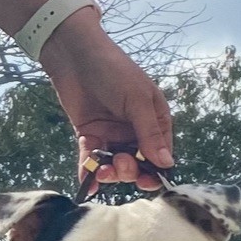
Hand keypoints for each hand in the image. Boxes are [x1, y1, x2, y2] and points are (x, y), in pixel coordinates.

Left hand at [39, 8, 172, 193]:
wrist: (74, 53)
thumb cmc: (113, 69)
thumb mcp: (137, 99)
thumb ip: (150, 134)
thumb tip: (167, 164)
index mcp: (154, 120)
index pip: (160, 154)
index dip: (154, 171)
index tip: (145, 180)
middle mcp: (135, 131)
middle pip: (138, 165)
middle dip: (129, 171)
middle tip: (119, 163)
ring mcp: (112, 135)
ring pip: (115, 167)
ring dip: (110, 174)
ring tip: (102, 170)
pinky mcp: (90, 137)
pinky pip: (92, 162)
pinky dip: (89, 174)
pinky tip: (88, 186)